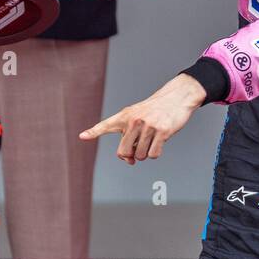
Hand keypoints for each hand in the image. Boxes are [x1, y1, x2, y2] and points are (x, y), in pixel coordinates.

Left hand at [81, 74, 207, 164]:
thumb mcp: (138, 117)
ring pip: (140, 155)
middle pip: (124, 152)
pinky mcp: (162, 131)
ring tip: (151, 140)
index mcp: (125, 116)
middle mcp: (134, 120)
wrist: (177, 98)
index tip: (82, 136)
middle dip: (131, 156)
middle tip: (137, 150)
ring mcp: (148, 126)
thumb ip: (129, 137)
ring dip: (145, 154)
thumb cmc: (155, 110)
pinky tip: (160, 141)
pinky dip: (155, 153)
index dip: (93, 132)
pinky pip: (153, 154)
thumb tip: (129, 160)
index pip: (106, 125)